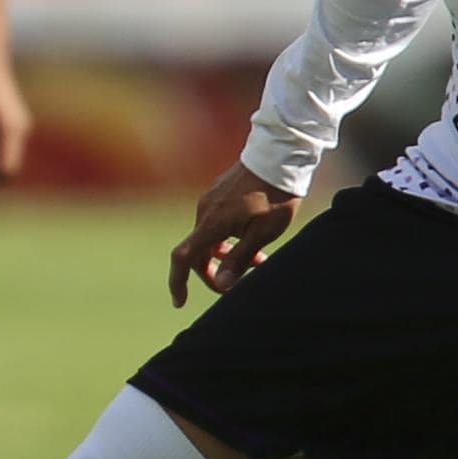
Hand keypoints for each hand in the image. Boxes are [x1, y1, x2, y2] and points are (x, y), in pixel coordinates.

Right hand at [167, 162, 298, 306]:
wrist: (280, 155)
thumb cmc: (275, 195)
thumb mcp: (262, 233)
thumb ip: (239, 259)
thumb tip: (221, 285)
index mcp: (212, 223)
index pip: (183, 257)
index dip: (177, 282)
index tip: (179, 302)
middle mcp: (205, 211)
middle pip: (198, 252)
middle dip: (213, 272)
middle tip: (238, 284)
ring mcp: (211, 200)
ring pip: (210, 238)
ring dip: (226, 255)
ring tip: (258, 261)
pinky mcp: (220, 193)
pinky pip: (216, 223)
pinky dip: (228, 238)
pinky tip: (252, 238)